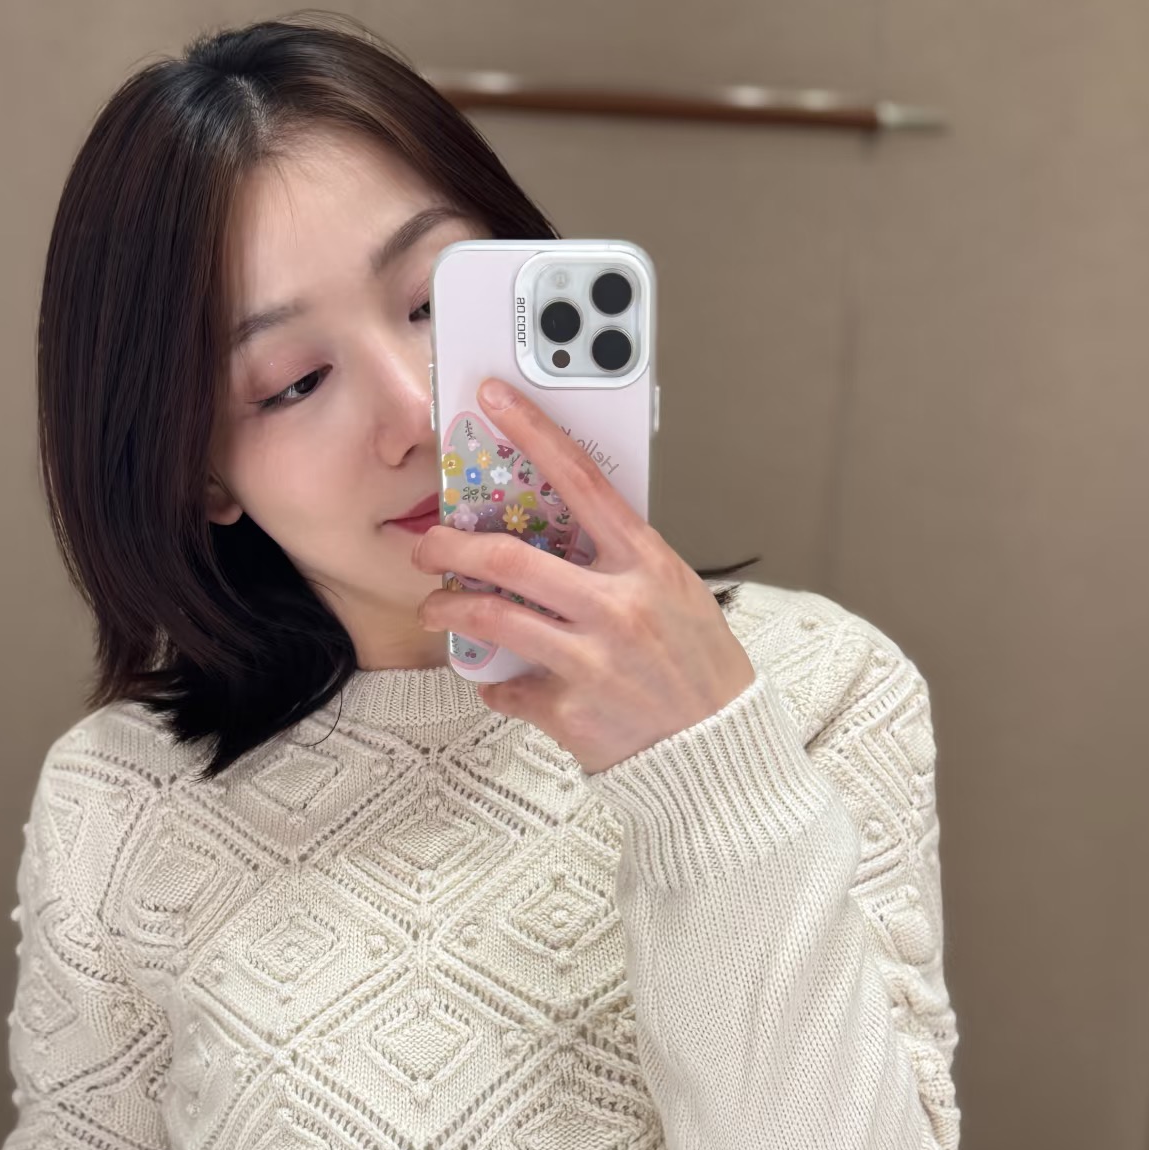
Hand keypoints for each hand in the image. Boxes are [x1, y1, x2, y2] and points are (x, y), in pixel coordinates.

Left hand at [412, 377, 756, 775]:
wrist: (718, 749)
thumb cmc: (699, 669)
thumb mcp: (676, 595)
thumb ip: (622, 563)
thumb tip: (560, 535)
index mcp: (647, 566)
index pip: (583, 482)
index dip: (534, 433)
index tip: (495, 400)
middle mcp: (618, 608)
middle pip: (509, 559)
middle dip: (452, 548)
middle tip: (430, 546)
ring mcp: (592, 661)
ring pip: (492, 621)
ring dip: (449, 610)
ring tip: (435, 608)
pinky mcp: (570, 710)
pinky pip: (507, 689)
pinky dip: (495, 686)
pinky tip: (498, 683)